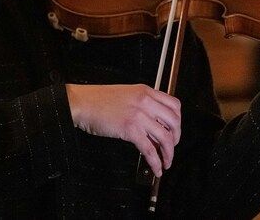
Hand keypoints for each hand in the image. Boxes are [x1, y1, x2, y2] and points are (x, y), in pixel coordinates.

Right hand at [65, 83, 180, 176]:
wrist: (81, 103)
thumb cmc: (98, 100)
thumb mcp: (126, 95)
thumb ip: (143, 104)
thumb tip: (154, 124)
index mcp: (145, 91)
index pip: (174, 105)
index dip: (178, 121)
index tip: (174, 131)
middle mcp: (145, 101)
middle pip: (174, 122)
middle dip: (176, 139)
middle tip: (171, 148)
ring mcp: (139, 115)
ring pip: (165, 137)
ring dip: (169, 154)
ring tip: (166, 162)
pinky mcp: (130, 129)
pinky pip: (150, 149)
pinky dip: (156, 162)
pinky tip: (156, 168)